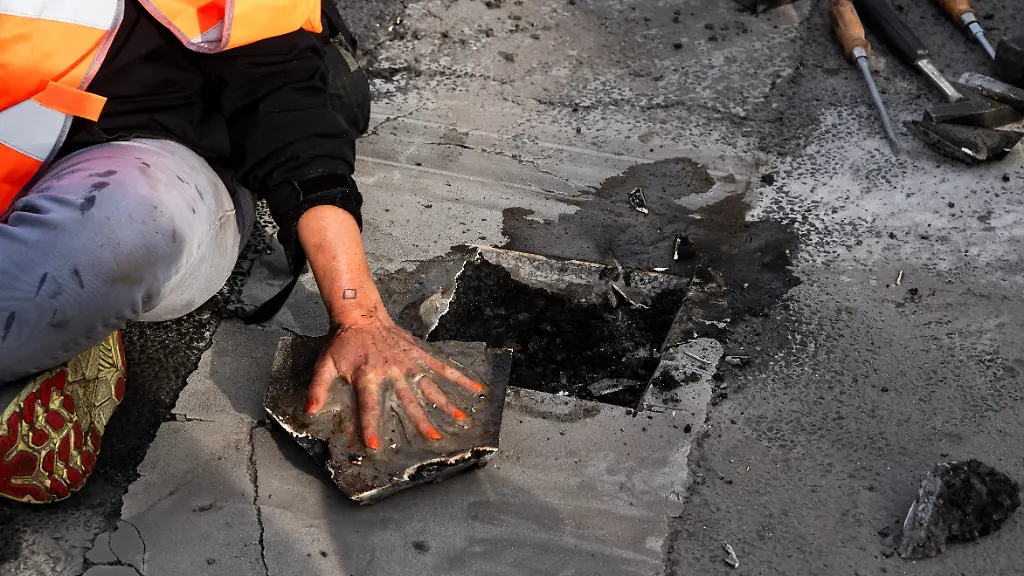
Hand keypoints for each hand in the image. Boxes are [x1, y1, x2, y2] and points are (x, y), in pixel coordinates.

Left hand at [306, 314, 483, 450]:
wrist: (360, 315)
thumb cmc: (342, 343)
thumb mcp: (325, 364)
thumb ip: (318, 388)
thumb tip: (311, 410)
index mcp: (367, 376)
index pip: (368, 405)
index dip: (370, 425)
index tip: (375, 445)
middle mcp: (391, 371)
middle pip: (408, 399)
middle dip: (420, 419)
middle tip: (432, 437)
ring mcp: (408, 362)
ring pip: (429, 385)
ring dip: (445, 402)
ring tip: (459, 418)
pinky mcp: (419, 354)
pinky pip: (441, 366)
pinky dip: (458, 377)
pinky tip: (474, 388)